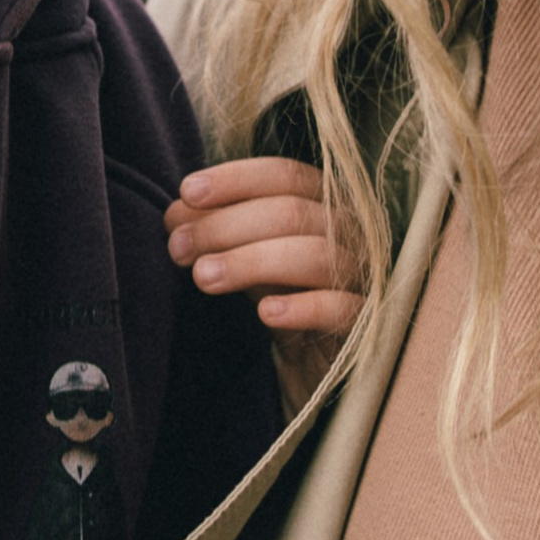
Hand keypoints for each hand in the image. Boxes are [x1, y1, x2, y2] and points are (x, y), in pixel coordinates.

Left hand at [166, 158, 362, 415]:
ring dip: (251, 262)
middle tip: (179, 247)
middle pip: (291, 212)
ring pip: (314, 255)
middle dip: (226, 225)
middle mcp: (348, 232)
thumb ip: (219, 232)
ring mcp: (361, 277)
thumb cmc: (281, 294)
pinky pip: (341, 309)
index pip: (285, 175)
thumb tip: (175, 215)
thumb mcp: (248, 256)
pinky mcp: (364, 324)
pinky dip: (303, 307)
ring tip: (203, 277)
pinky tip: (265, 313)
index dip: (236, 179)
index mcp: (322, 203)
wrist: (317, 364)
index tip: (188, 193)